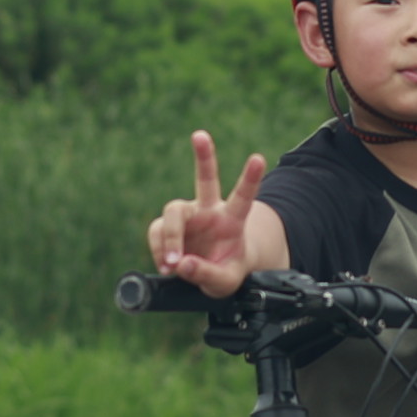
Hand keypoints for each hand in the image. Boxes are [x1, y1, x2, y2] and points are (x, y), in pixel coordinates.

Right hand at [146, 132, 269, 296]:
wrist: (208, 274)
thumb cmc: (224, 271)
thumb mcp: (224, 282)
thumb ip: (206, 273)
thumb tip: (181, 263)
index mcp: (232, 220)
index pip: (243, 196)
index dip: (250, 178)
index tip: (258, 158)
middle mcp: (209, 211)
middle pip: (205, 179)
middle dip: (204, 156)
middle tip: (200, 135)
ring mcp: (188, 217)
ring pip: (172, 212)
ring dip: (170, 238)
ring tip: (172, 263)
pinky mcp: (168, 226)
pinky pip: (157, 233)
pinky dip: (159, 250)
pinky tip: (166, 265)